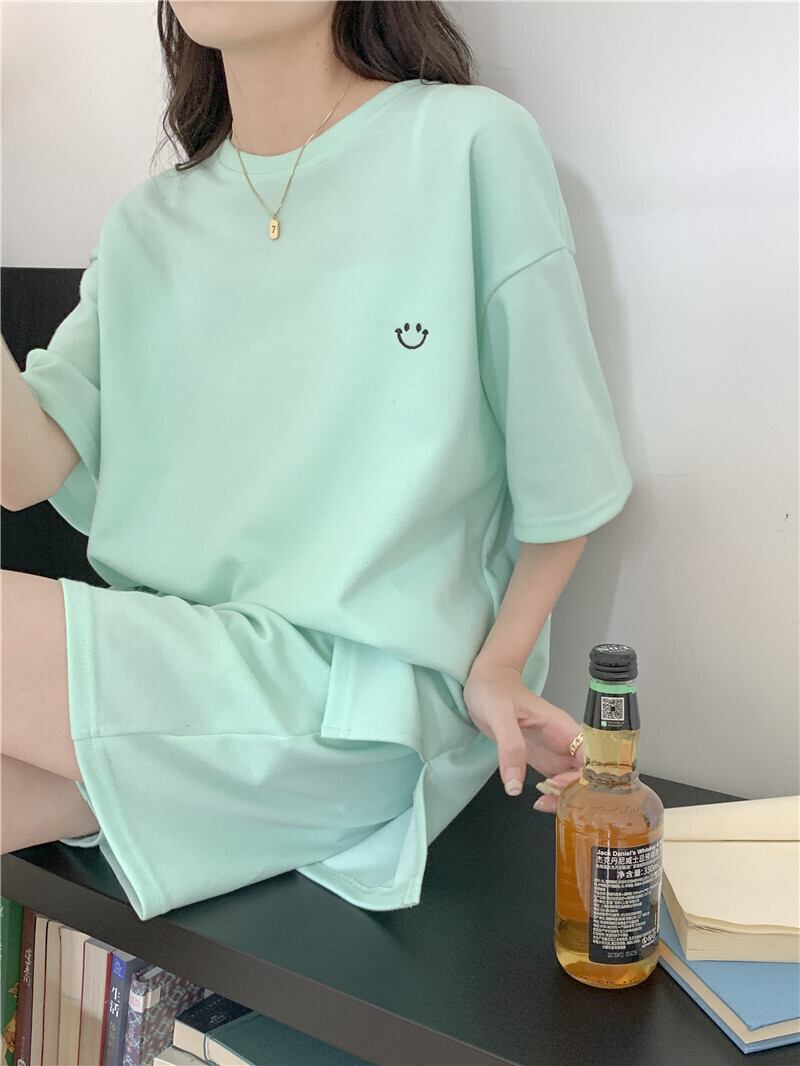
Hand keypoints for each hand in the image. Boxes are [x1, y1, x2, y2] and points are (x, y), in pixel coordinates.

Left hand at [463, 661, 583, 813]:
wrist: (484, 682)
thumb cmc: (495, 690)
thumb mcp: (500, 715)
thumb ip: (510, 748)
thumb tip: (515, 785)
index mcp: (564, 729)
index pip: (593, 760)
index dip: (584, 779)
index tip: (559, 786)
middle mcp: (564, 743)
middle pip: (587, 777)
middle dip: (574, 794)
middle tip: (546, 800)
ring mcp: (555, 753)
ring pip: (574, 783)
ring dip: (564, 798)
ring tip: (541, 803)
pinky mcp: (543, 760)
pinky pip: (558, 784)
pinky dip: (554, 796)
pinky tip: (540, 801)